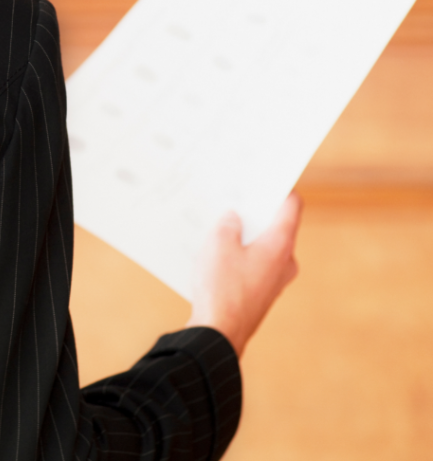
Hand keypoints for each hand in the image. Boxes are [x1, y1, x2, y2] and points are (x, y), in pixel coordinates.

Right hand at [187, 194, 301, 356]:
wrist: (219, 333)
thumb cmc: (221, 287)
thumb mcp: (218, 243)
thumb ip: (228, 223)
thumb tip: (234, 219)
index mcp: (280, 245)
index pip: (292, 206)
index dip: (280, 188)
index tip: (264, 176)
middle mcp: (284, 263)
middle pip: (277, 226)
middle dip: (256, 212)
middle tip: (235, 198)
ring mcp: (274, 281)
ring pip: (264, 246)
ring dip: (246, 235)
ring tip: (220, 223)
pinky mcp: (260, 294)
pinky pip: (254, 264)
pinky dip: (240, 254)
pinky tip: (217, 252)